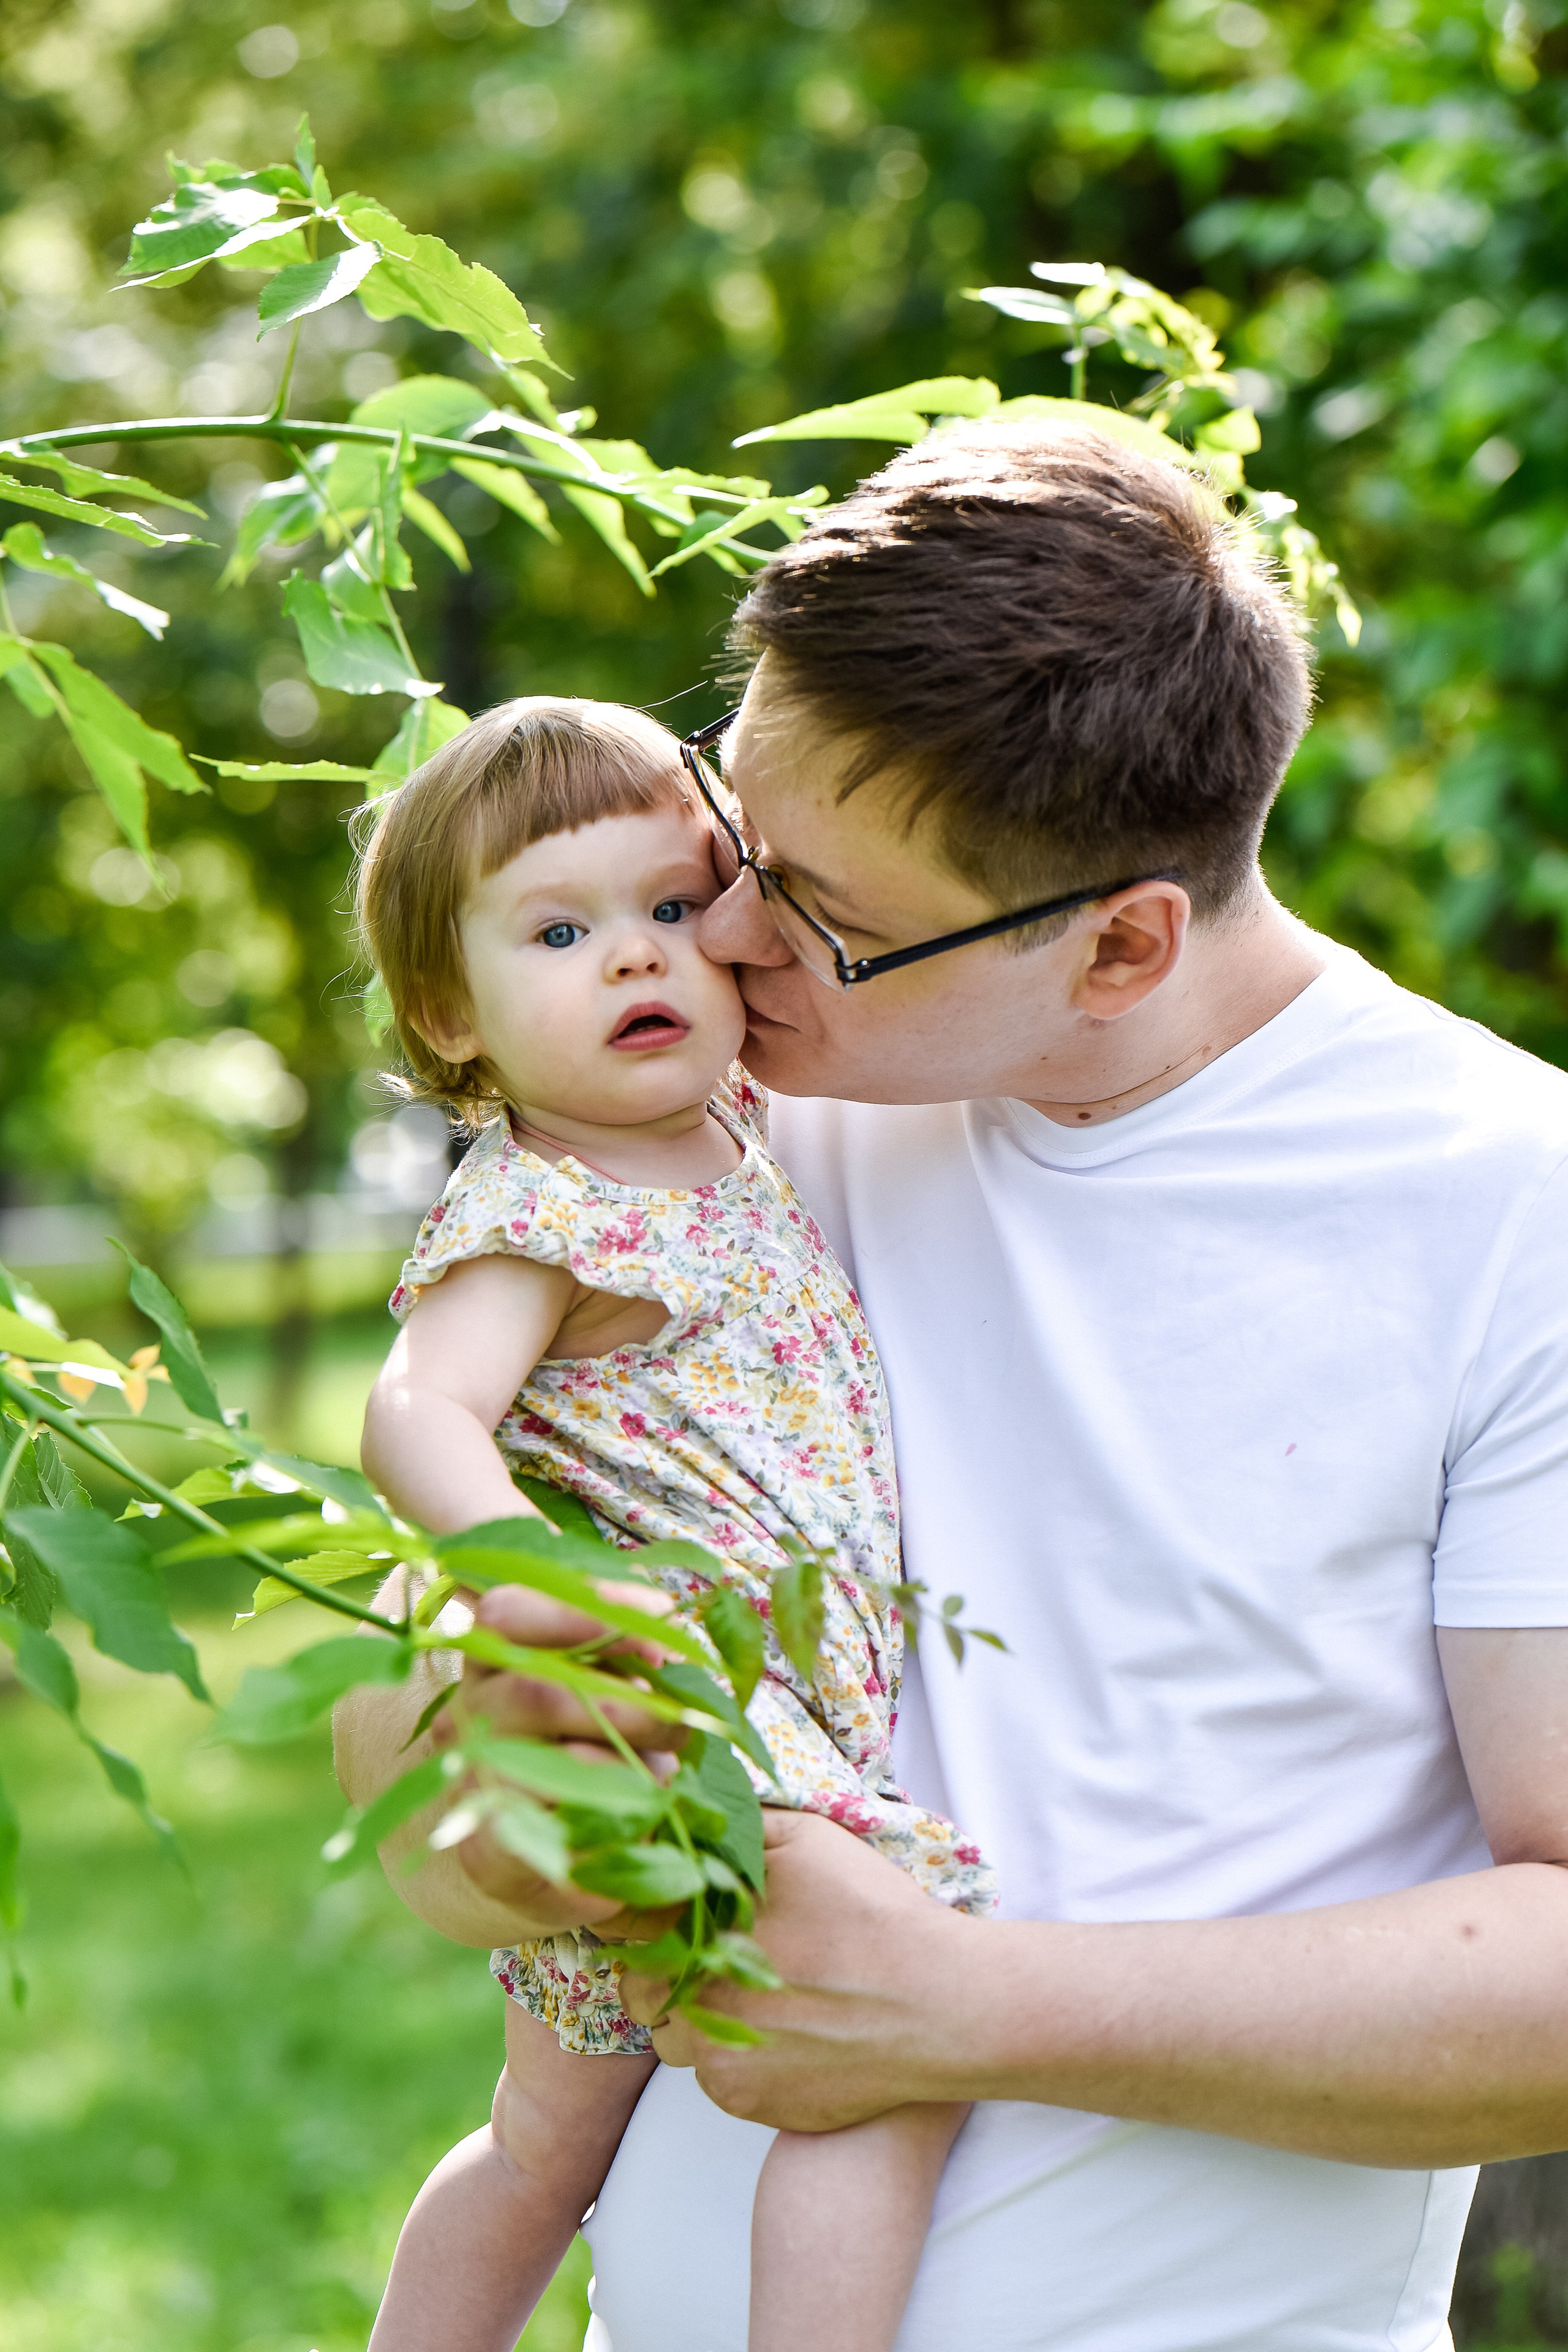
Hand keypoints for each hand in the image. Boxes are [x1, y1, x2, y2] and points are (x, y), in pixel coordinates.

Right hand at [440, 1579, 683, 1935]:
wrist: (561, 1849)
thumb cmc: (592, 1740)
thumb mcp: (608, 1680)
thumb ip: (626, 1645)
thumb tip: (666, 1625)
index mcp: (491, 1657)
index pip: (507, 1611)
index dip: (582, 1615)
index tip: (658, 1642)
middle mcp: (468, 1712)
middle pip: (536, 1691)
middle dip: (628, 1707)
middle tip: (679, 1726)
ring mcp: (471, 1781)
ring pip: (558, 1763)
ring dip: (630, 1768)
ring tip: (662, 1775)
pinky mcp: (487, 1850)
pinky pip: (563, 1828)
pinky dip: (616, 1821)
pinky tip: (637, 1820)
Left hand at [619, 1811, 990, 2131]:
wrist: (941, 2006)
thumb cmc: (874, 1915)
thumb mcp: (808, 1841)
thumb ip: (736, 1828)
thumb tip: (688, 1813)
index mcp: (700, 1932)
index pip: (631, 1923)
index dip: (651, 1912)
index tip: (677, 1909)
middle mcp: (696, 2002)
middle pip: (640, 1985)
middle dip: (664, 1966)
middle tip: (712, 1950)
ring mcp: (718, 2060)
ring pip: (672, 2036)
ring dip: (693, 2014)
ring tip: (749, 1991)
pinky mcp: (745, 2102)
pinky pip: (711, 2077)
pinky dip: (731, 2054)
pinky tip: (781, 2029)